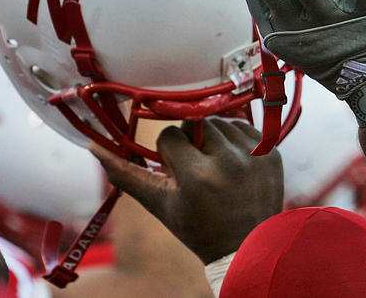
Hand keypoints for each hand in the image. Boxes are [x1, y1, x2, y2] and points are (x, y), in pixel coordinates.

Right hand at [89, 117, 282, 263]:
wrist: (248, 245)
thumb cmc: (197, 226)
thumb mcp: (160, 204)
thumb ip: (126, 174)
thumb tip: (93, 147)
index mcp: (198, 177)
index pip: (170, 135)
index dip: (169, 153)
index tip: (177, 172)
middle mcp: (229, 162)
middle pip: (196, 123)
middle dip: (191, 142)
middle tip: (197, 168)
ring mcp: (255, 154)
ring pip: (219, 120)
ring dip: (213, 138)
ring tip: (215, 166)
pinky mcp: (272, 150)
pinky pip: (243, 125)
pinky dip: (234, 139)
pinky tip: (234, 162)